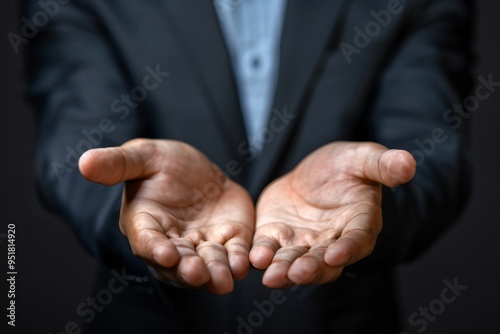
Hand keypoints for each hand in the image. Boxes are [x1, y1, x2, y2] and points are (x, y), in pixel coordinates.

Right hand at [79, 139, 253, 293]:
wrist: (198, 170)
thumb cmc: (162, 163)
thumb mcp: (143, 156)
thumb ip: (118, 163)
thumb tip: (83, 162)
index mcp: (145, 224)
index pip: (147, 240)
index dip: (154, 248)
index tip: (165, 253)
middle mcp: (171, 241)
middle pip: (178, 262)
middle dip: (187, 269)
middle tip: (197, 274)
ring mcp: (200, 244)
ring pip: (207, 263)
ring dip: (214, 273)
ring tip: (224, 280)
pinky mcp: (227, 240)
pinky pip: (233, 254)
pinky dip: (237, 261)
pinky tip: (244, 264)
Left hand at [249, 142, 415, 287]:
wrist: (312, 172)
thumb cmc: (344, 166)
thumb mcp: (362, 158)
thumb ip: (382, 164)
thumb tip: (409, 163)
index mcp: (359, 224)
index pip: (357, 240)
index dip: (348, 249)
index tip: (337, 255)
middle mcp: (332, 241)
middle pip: (324, 261)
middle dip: (312, 268)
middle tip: (299, 273)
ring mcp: (303, 243)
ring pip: (295, 262)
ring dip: (285, 270)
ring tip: (272, 276)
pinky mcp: (277, 237)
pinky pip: (270, 249)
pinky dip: (263, 255)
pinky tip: (254, 258)